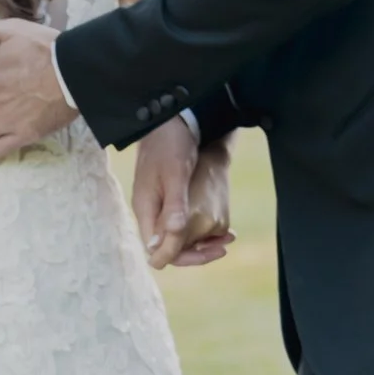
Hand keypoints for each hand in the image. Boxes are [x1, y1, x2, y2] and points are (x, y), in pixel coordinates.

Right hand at [135, 127, 233, 268]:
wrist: (172, 118)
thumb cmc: (170, 143)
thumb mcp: (175, 174)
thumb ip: (173, 207)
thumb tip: (170, 239)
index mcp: (146, 209)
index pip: (158, 250)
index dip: (182, 256)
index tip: (211, 251)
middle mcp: (151, 212)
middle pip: (170, 247)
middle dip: (198, 252)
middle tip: (224, 248)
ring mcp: (161, 206)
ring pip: (179, 237)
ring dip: (202, 242)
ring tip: (227, 239)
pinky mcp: (172, 198)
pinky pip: (185, 223)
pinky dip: (202, 229)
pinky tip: (221, 228)